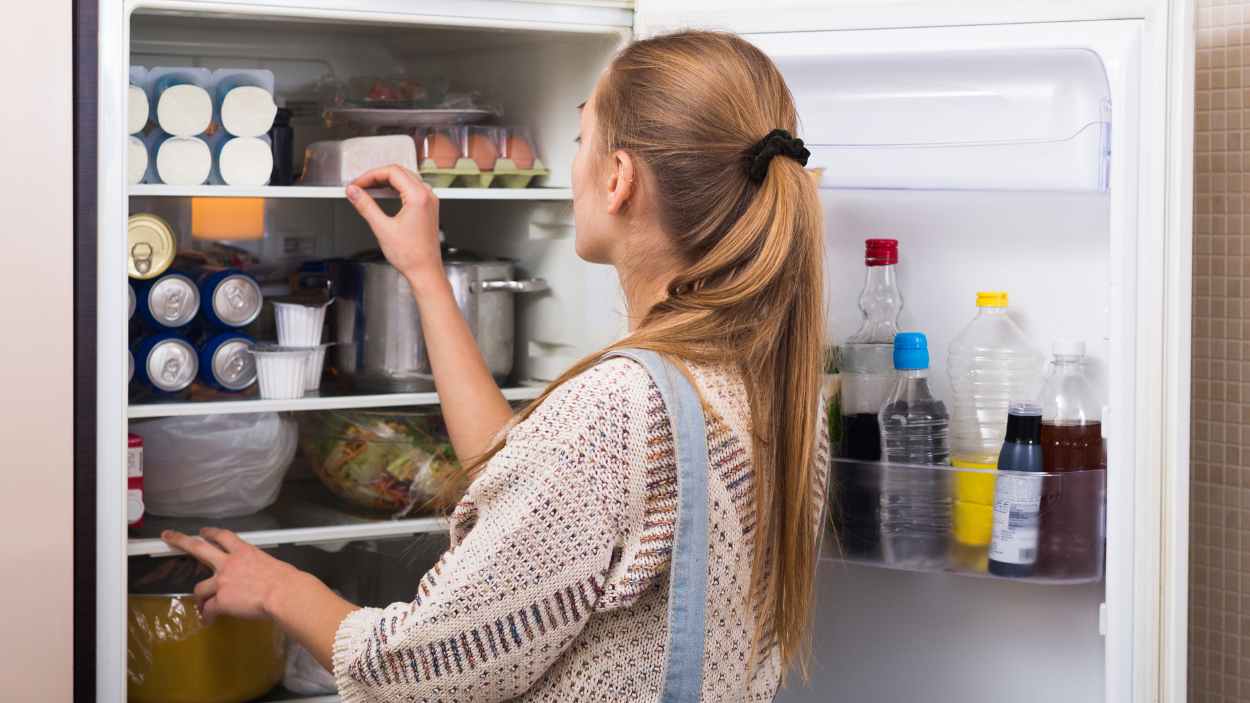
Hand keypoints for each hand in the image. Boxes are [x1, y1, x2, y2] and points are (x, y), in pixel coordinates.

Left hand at [161, 528, 304, 622]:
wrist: (283, 593)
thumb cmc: (286, 580)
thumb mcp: (271, 565)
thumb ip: (258, 568)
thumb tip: (259, 577)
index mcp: (244, 552)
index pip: (223, 537)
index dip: (211, 533)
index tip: (202, 531)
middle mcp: (228, 563)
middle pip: (199, 548)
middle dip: (180, 540)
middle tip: (168, 536)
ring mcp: (222, 581)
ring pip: (199, 588)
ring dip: (200, 598)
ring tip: (202, 606)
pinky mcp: (220, 600)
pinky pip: (208, 610)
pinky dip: (207, 616)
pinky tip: (209, 621)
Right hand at [346, 165, 444, 290]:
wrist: (425, 272)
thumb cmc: (411, 255)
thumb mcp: (382, 228)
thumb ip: (365, 206)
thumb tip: (354, 192)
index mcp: (419, 197)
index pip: (392, 172)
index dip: (370, 175)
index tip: (357, 184)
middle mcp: (427, 196)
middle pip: (399, 172)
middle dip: (377, 177)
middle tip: (360, 186)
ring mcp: (430, 202)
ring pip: (406, 180)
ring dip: (386, 182)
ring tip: (368, 190)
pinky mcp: (428, 209)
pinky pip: (411, 190)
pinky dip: (396, 190)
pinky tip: (383, 196)